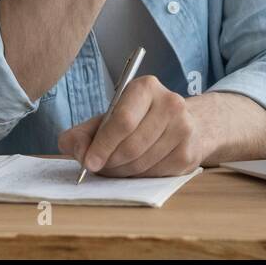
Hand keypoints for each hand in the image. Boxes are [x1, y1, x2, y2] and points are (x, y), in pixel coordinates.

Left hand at [57, 76, 204, 177]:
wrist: (181, 124)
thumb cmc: (137, 120)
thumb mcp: (107, 119)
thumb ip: (82, 133)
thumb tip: (76, 150)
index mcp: (146, 87)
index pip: (123, 120)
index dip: (103, 145)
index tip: (89, 162)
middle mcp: (170, 103)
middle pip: (131, 145)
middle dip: (110, 162)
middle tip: (101, 167)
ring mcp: (184, 129)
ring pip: (142, 163)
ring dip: (123, 172)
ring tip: (118, 167)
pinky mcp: (189, 153)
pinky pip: (155, 174)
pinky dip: (140, 177)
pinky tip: (138, 167)